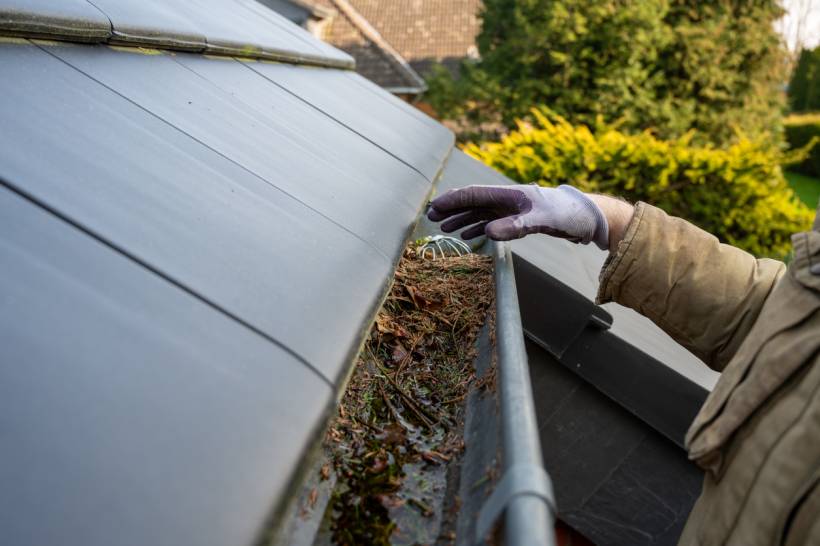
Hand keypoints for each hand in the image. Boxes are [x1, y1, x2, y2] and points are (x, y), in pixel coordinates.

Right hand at [427, 184, 610, 249]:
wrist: (586, 216)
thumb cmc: (566, 214)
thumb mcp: (542, 221)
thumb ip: (515, 226)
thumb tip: (487, 233)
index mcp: (509, 194)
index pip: (473, 195)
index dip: (452, 201)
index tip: (434, 208)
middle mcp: (507, 199)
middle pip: (472, 202)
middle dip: (451, 209)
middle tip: (431, 218)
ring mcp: (512, 208)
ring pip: (480, 212)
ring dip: (462, 219)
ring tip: (444, 227)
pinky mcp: (518, 219)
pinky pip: (491, 221)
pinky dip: (477, 227)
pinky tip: (468, 236)